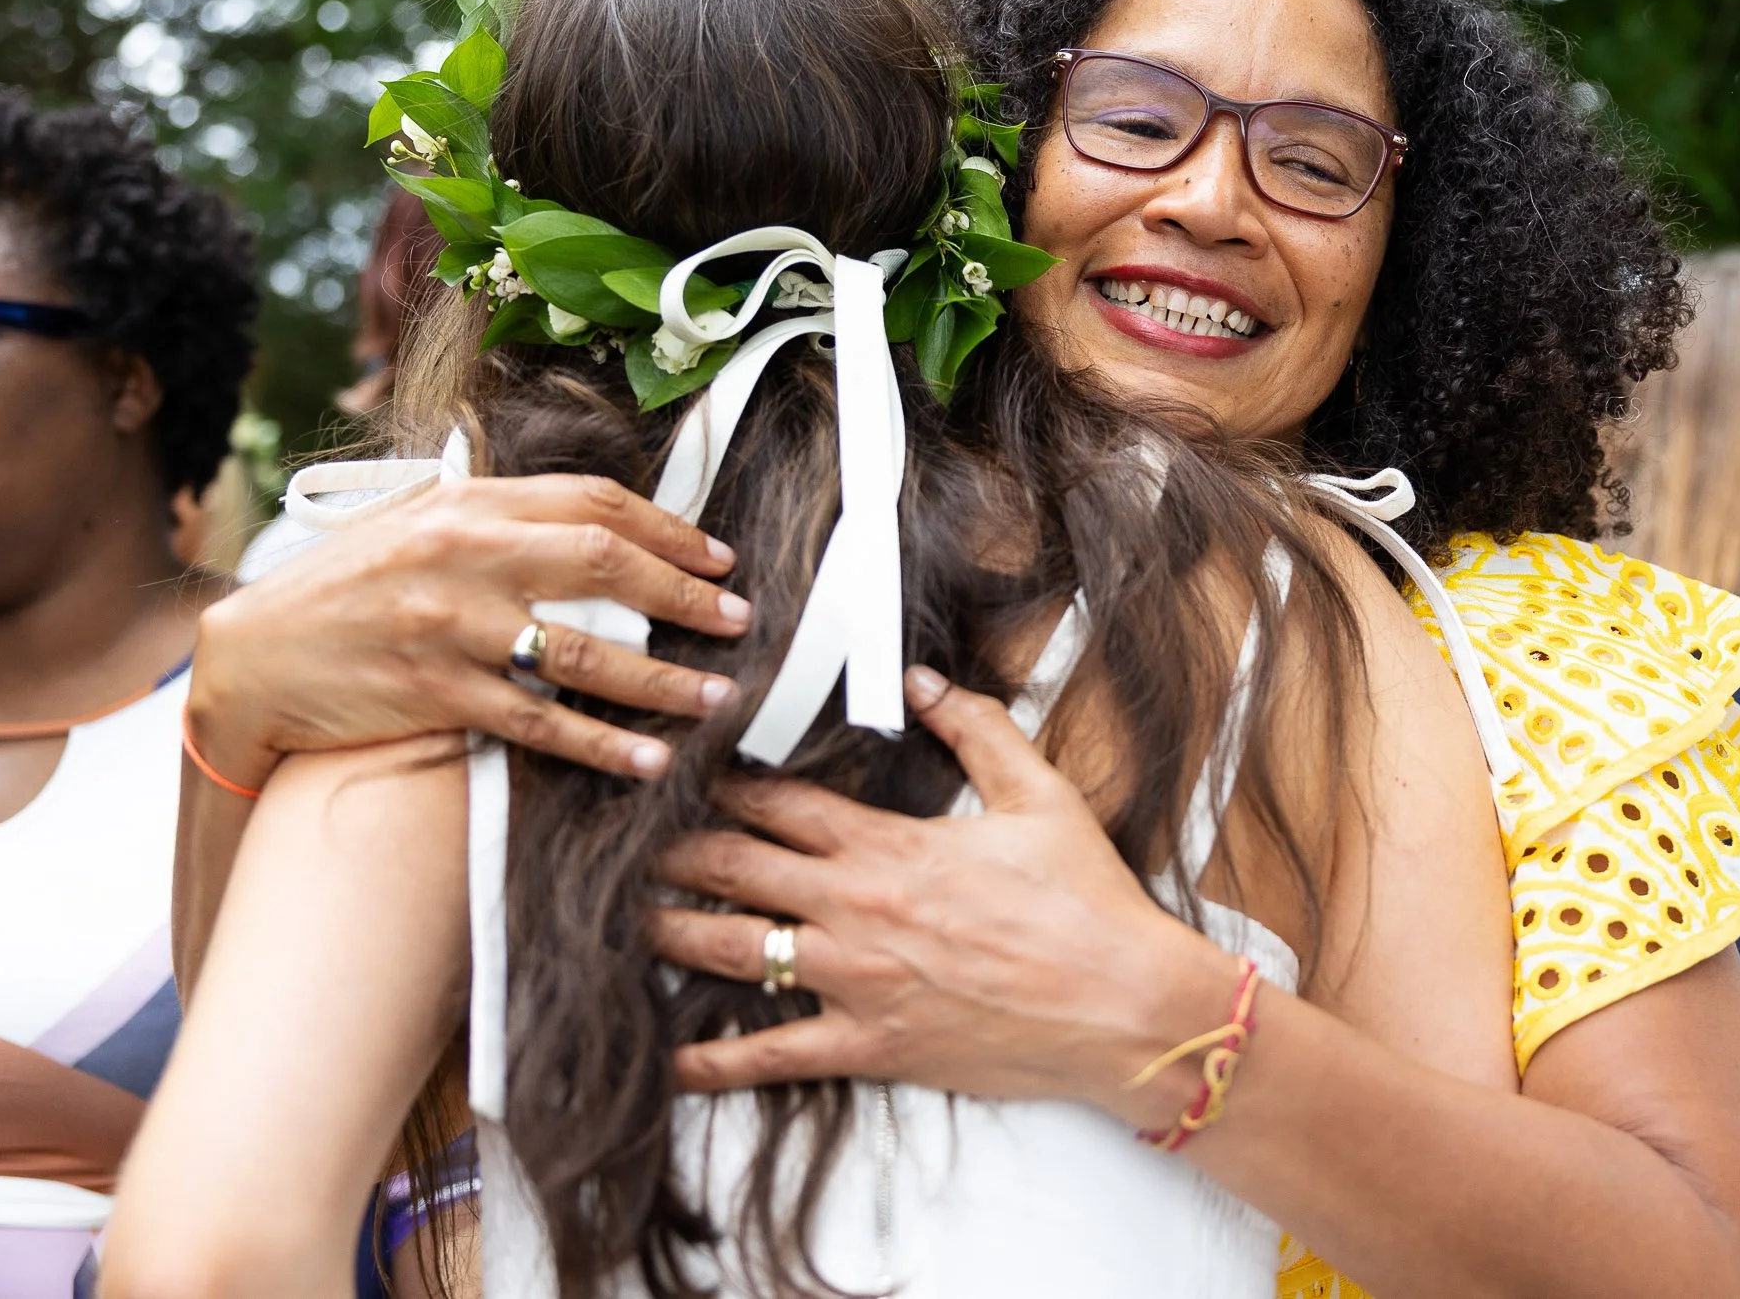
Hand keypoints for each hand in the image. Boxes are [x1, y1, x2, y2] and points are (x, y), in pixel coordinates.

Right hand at [188, 473, 749, 787]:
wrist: (251, 658)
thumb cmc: (347, 592)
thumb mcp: (417, 528)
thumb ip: (500, 522)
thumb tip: (601, 527)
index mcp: (466, 503)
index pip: (592, 502)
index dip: (668, 529)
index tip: (720, 560)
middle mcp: (463, 555)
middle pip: (603, 562)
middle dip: (684, 594)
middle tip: (739, 622)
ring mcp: (449, 625)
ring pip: (583, 650)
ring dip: (662, 679)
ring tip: (716, 698)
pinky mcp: (435, 693)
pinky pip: (539, 722)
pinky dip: (600, 744)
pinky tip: (646, 759)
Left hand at [649, 667, 1240, 1128]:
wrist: (1124, 1006)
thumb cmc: (1087, 904)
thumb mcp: (1040, 794)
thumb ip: (976, 727)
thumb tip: (923, 680)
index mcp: (889, 845)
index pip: (777, 800)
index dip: (716, 779)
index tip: (676, 763)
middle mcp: (855, 909)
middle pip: (731, 867)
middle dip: (668, 847)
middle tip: (616, 836)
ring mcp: (855, 982)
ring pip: (730, 951)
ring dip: (667, 932)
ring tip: (618, 918)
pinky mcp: (869, 1046)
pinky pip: (771, 1055)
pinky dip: (712, 1060)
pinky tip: (667, 1058)